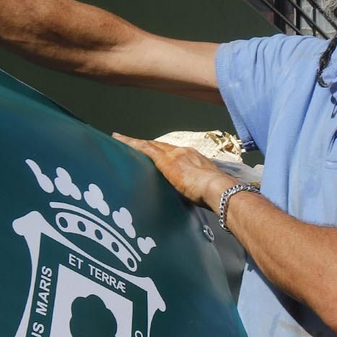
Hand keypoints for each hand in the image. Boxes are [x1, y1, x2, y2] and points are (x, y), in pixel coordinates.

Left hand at [113, 133, 234, 207]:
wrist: (217, 187)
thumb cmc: (216, 193)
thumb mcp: (206, 188)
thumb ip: (198, 188)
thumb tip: (197, 197)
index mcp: (194, 158)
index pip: (174, 152)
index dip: (163, 151)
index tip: (156, 151)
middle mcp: (183, 152)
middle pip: (160, 146)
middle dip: (148, 144)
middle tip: (133, 142)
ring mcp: (173, 155)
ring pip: (149, 145)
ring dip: (134, 142)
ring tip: (120, 139)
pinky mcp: (165, 160)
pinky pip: (144, 148)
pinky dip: (131, 143)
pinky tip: (119, 140)